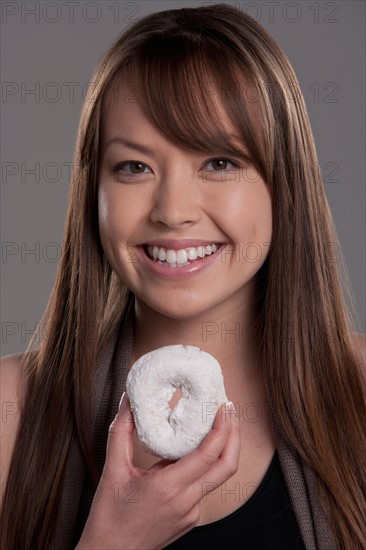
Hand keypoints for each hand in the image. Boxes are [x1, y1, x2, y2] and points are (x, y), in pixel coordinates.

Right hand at [75, 394, 239, 549]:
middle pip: (227, 467)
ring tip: (216, 425)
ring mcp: (191, 512)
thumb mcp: (112, 470)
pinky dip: (205, 466)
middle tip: (229, 411)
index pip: (208, 455)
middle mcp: (186, 501)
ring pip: (217, 477)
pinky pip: (203, 488)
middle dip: (234, 436)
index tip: (222, 407)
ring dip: (222, 450)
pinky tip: (194, 453)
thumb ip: (121, 432)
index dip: (221, 428)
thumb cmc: (109, 517)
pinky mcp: (190, 518)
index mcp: (168, 487)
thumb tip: (127, 401)